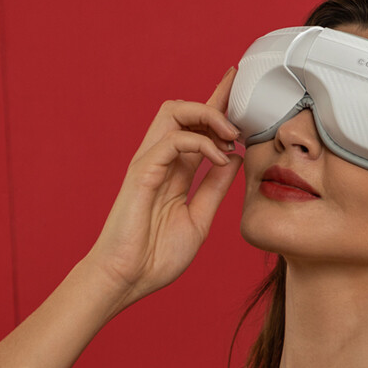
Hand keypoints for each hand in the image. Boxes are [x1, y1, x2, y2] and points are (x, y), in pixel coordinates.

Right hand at [86, 67, 242, 304]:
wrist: (128, 279)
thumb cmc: (156, 256)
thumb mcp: (199, 219)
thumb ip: (214, 188)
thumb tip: (234, 159)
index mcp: (173, 173)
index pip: (196, 129)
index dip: (216, 105)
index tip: (237, 87)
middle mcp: (160, 162)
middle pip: (182, 110)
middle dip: (214, 103)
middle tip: (240, 120)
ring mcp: (148, 164)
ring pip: (174, 113)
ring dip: (207, 115)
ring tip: (230, 134)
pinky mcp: (141, 173)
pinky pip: (171, 141)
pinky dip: (199, 142)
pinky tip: (218, 157)